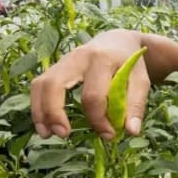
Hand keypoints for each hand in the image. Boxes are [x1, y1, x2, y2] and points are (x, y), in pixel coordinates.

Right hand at [30, 44, 150, 139]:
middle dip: (56, 112)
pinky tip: (44, 126)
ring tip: (47, 134)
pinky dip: (37, 106)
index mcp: (102, 59)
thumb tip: (131, 131)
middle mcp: (78, 57)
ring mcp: (63, 61)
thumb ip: (136, 105)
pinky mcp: (55, 67)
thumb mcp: (140, 81)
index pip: (94, 95)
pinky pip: (38, 85)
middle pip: (56, 84)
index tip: (109, 135)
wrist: (117, 41)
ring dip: (40, 111)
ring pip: (42, 84)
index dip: (99, 120)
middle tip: (64, 135)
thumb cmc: (129, 64)